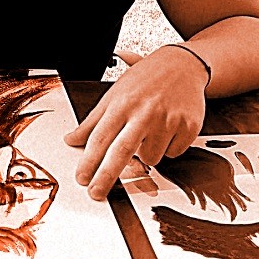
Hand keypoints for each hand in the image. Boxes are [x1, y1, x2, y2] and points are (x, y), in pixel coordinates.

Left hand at [64, 45, 207, 199]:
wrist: (182, 65)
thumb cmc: (145, 79)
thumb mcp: (114, 93)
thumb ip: (93, 120)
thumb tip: (70, 139)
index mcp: (122, 104)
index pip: (100, 137)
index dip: (89, 161)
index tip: (81, 178)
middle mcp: (144, 112)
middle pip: (121, 152)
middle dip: (106, 176)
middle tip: (96, 193)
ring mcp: (168, 120)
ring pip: (150, 158)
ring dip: (146, 153)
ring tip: (149, 130)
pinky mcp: (188, 127)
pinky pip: (172, 153)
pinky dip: (167, 147)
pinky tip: (168, 127)